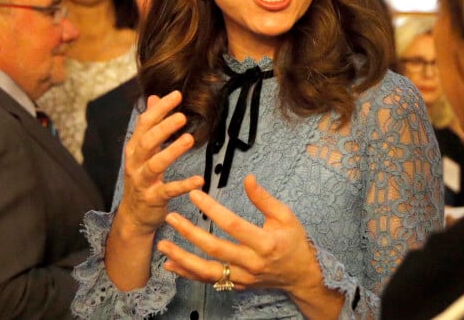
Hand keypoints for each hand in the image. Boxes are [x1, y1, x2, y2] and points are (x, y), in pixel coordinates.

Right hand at [119, 90, 203, 236]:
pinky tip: (199, 180)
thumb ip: (149, 124)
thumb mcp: (142, 150)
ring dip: (171, 152)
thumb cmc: (142, 177)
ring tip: (189, 140)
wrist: (133, 216)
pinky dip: (183, 185)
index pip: (145, 123)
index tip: (177, 95)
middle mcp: (136, 163)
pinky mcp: (153, 199)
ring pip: (155, 164)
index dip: (160, 109)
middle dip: (163, 128)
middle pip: (147, 141)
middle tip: (182, 116)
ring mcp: (143, 181)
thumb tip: (153, 97)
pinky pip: (168, 191)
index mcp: (135, 148)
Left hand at [158, 174, 322, 294]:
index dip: (212, 209)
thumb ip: (264, 199)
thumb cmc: (294, 240)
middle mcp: (251, 263)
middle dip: (190, 233)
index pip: (232, 225)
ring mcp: (242, 278)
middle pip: (215, 249)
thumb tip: (248, 178)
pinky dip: (188, 274)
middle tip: (171, 216)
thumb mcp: (286, 215)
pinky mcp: (236, 285)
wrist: (300, 274)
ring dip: (183, 258)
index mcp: (265, 242)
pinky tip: (171, 265)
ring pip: (207, 271)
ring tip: (163, 245)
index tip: (195, 195)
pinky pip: (209, 281)